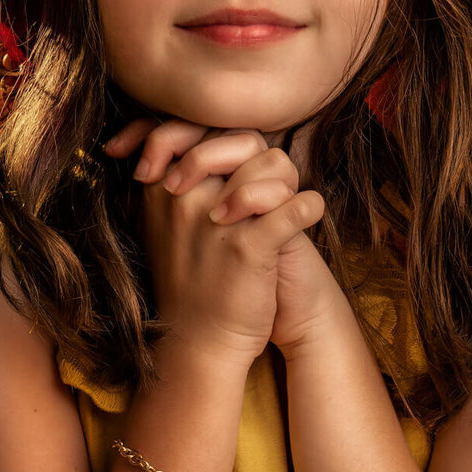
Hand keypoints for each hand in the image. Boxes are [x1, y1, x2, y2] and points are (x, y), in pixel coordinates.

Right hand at [102, 117, 326, 364]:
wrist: (197, 342)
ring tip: (283, 206)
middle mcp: (185, 197)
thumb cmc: (188, 279)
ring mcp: (217, 221)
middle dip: (264, 159)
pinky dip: (309, 206)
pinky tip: (306, 215)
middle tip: (269, 185)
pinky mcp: (251, 248)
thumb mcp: (161, 225)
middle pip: (243, 140)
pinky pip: (296, 204)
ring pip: (273, 165)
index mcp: (162, 187)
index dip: (226, 135)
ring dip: (287, 183)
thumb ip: (174, 180)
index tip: (236, 162)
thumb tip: (200, 142)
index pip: (200, 128)